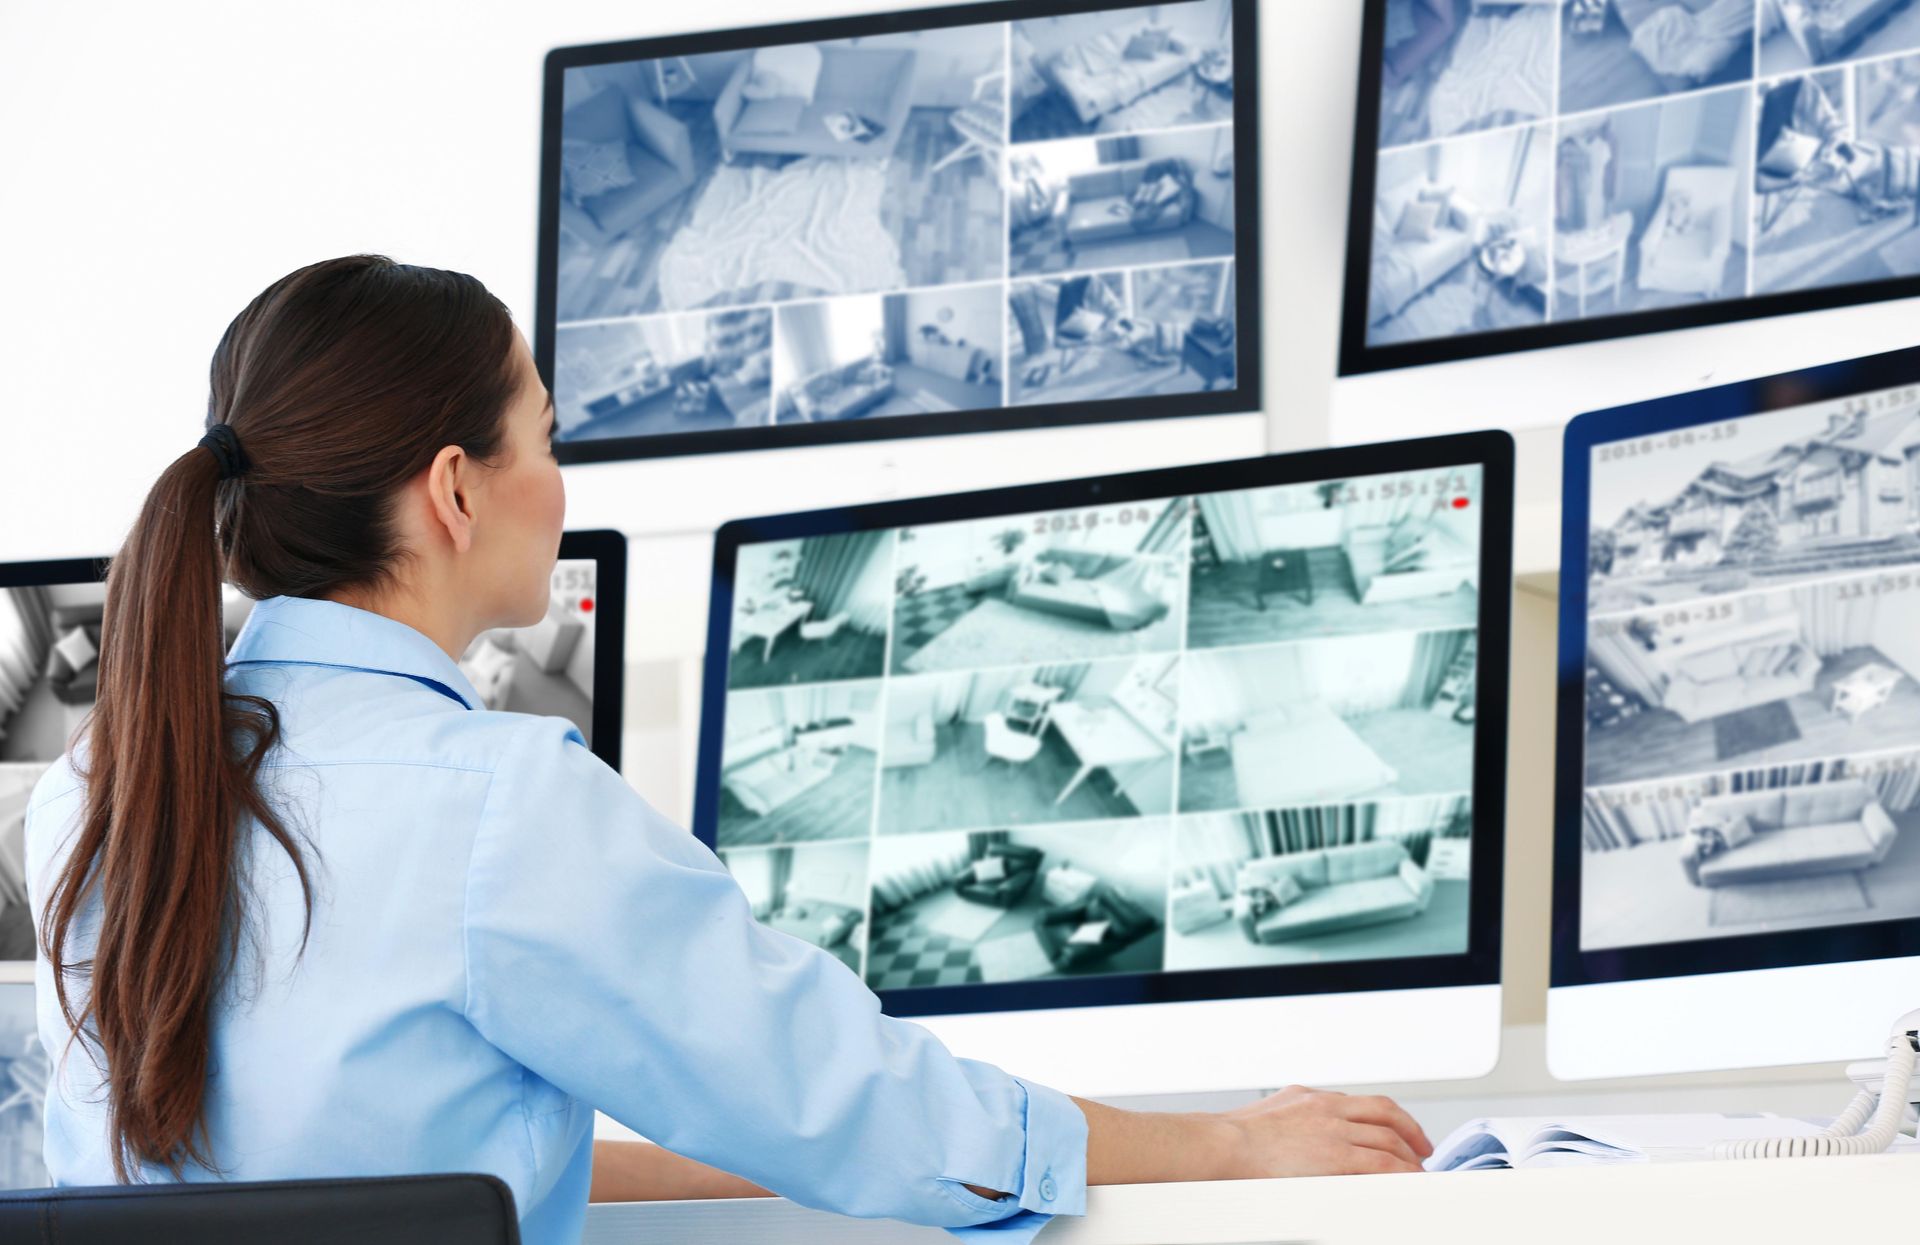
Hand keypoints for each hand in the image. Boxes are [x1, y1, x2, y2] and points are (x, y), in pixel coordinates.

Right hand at [1220, 1085, 1432, 1176]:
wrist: (1222, 1145)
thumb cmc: (1236, 1137)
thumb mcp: (1273, 1112)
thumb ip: (1296, 1116)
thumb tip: (1301, 1132)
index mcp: (1313, 1098)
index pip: (1365, 1103)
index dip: (1392, 1117)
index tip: (1402, 1130)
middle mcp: (1328, 1110)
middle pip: (1385, 1117)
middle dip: (1411, 1134)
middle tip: (1421, 1151)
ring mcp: (1334, 1133)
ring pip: (1389, 1141)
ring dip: (1409, 1158)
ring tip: (1418, 1173)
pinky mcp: (1336, 1158)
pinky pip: (1381, 1165)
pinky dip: (1401, 1173)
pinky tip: (1408, 1183)